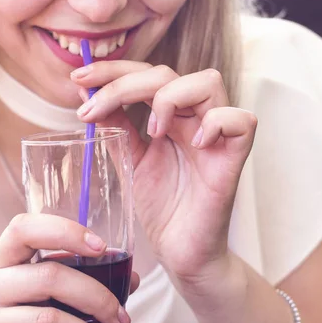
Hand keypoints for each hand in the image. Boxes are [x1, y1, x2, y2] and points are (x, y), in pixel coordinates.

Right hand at [0, 213, 137, 322]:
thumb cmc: (17, 315)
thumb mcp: (35, 291)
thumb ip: (75, 278)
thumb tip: (129, 279)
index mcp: (1, 260)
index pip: (23, 228)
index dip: (65, 231)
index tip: (101, 247)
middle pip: (48, 276)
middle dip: (96, 296)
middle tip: (121, 316)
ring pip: (48, 317)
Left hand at [71, 62, 256, 295]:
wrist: (181, 251)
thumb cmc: (162, 207)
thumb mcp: (131, 161)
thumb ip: (117, 129)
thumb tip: (89, 98)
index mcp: (171, 117)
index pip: (146, 74)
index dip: (112, 70)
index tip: (79, 80)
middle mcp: (194, 119)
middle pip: (168, 73)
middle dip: (123, 82)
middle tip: (93, 107)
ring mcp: (216, 137)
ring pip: (209, 82)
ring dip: (169, 98)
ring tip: (152, 131)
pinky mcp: (233, 161)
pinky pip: (242, 122)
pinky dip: (216, 123)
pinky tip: (193, 144)